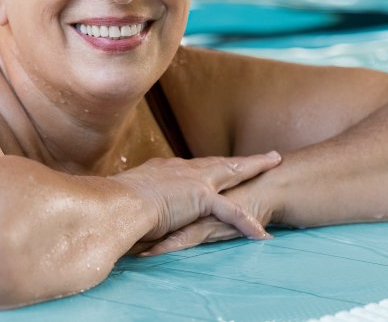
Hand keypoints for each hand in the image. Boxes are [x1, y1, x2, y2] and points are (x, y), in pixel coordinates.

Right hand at [112, 151, 281, 244]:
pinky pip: (231, 211)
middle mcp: (181, 170)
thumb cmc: (112, 206)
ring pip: (232, 172)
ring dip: (255, 168)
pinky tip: (261, 233)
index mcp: (165, 171)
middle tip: (266, 154)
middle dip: (243, 159)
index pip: (195, 167)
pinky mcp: (200, 196)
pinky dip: (246, 222)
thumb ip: (136, 204)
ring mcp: (193, 180)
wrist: (115, 205)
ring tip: (275, 163)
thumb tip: (128, 213)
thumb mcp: (127, 200)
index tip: (220, 165)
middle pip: (220, 162)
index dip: (211, 166)